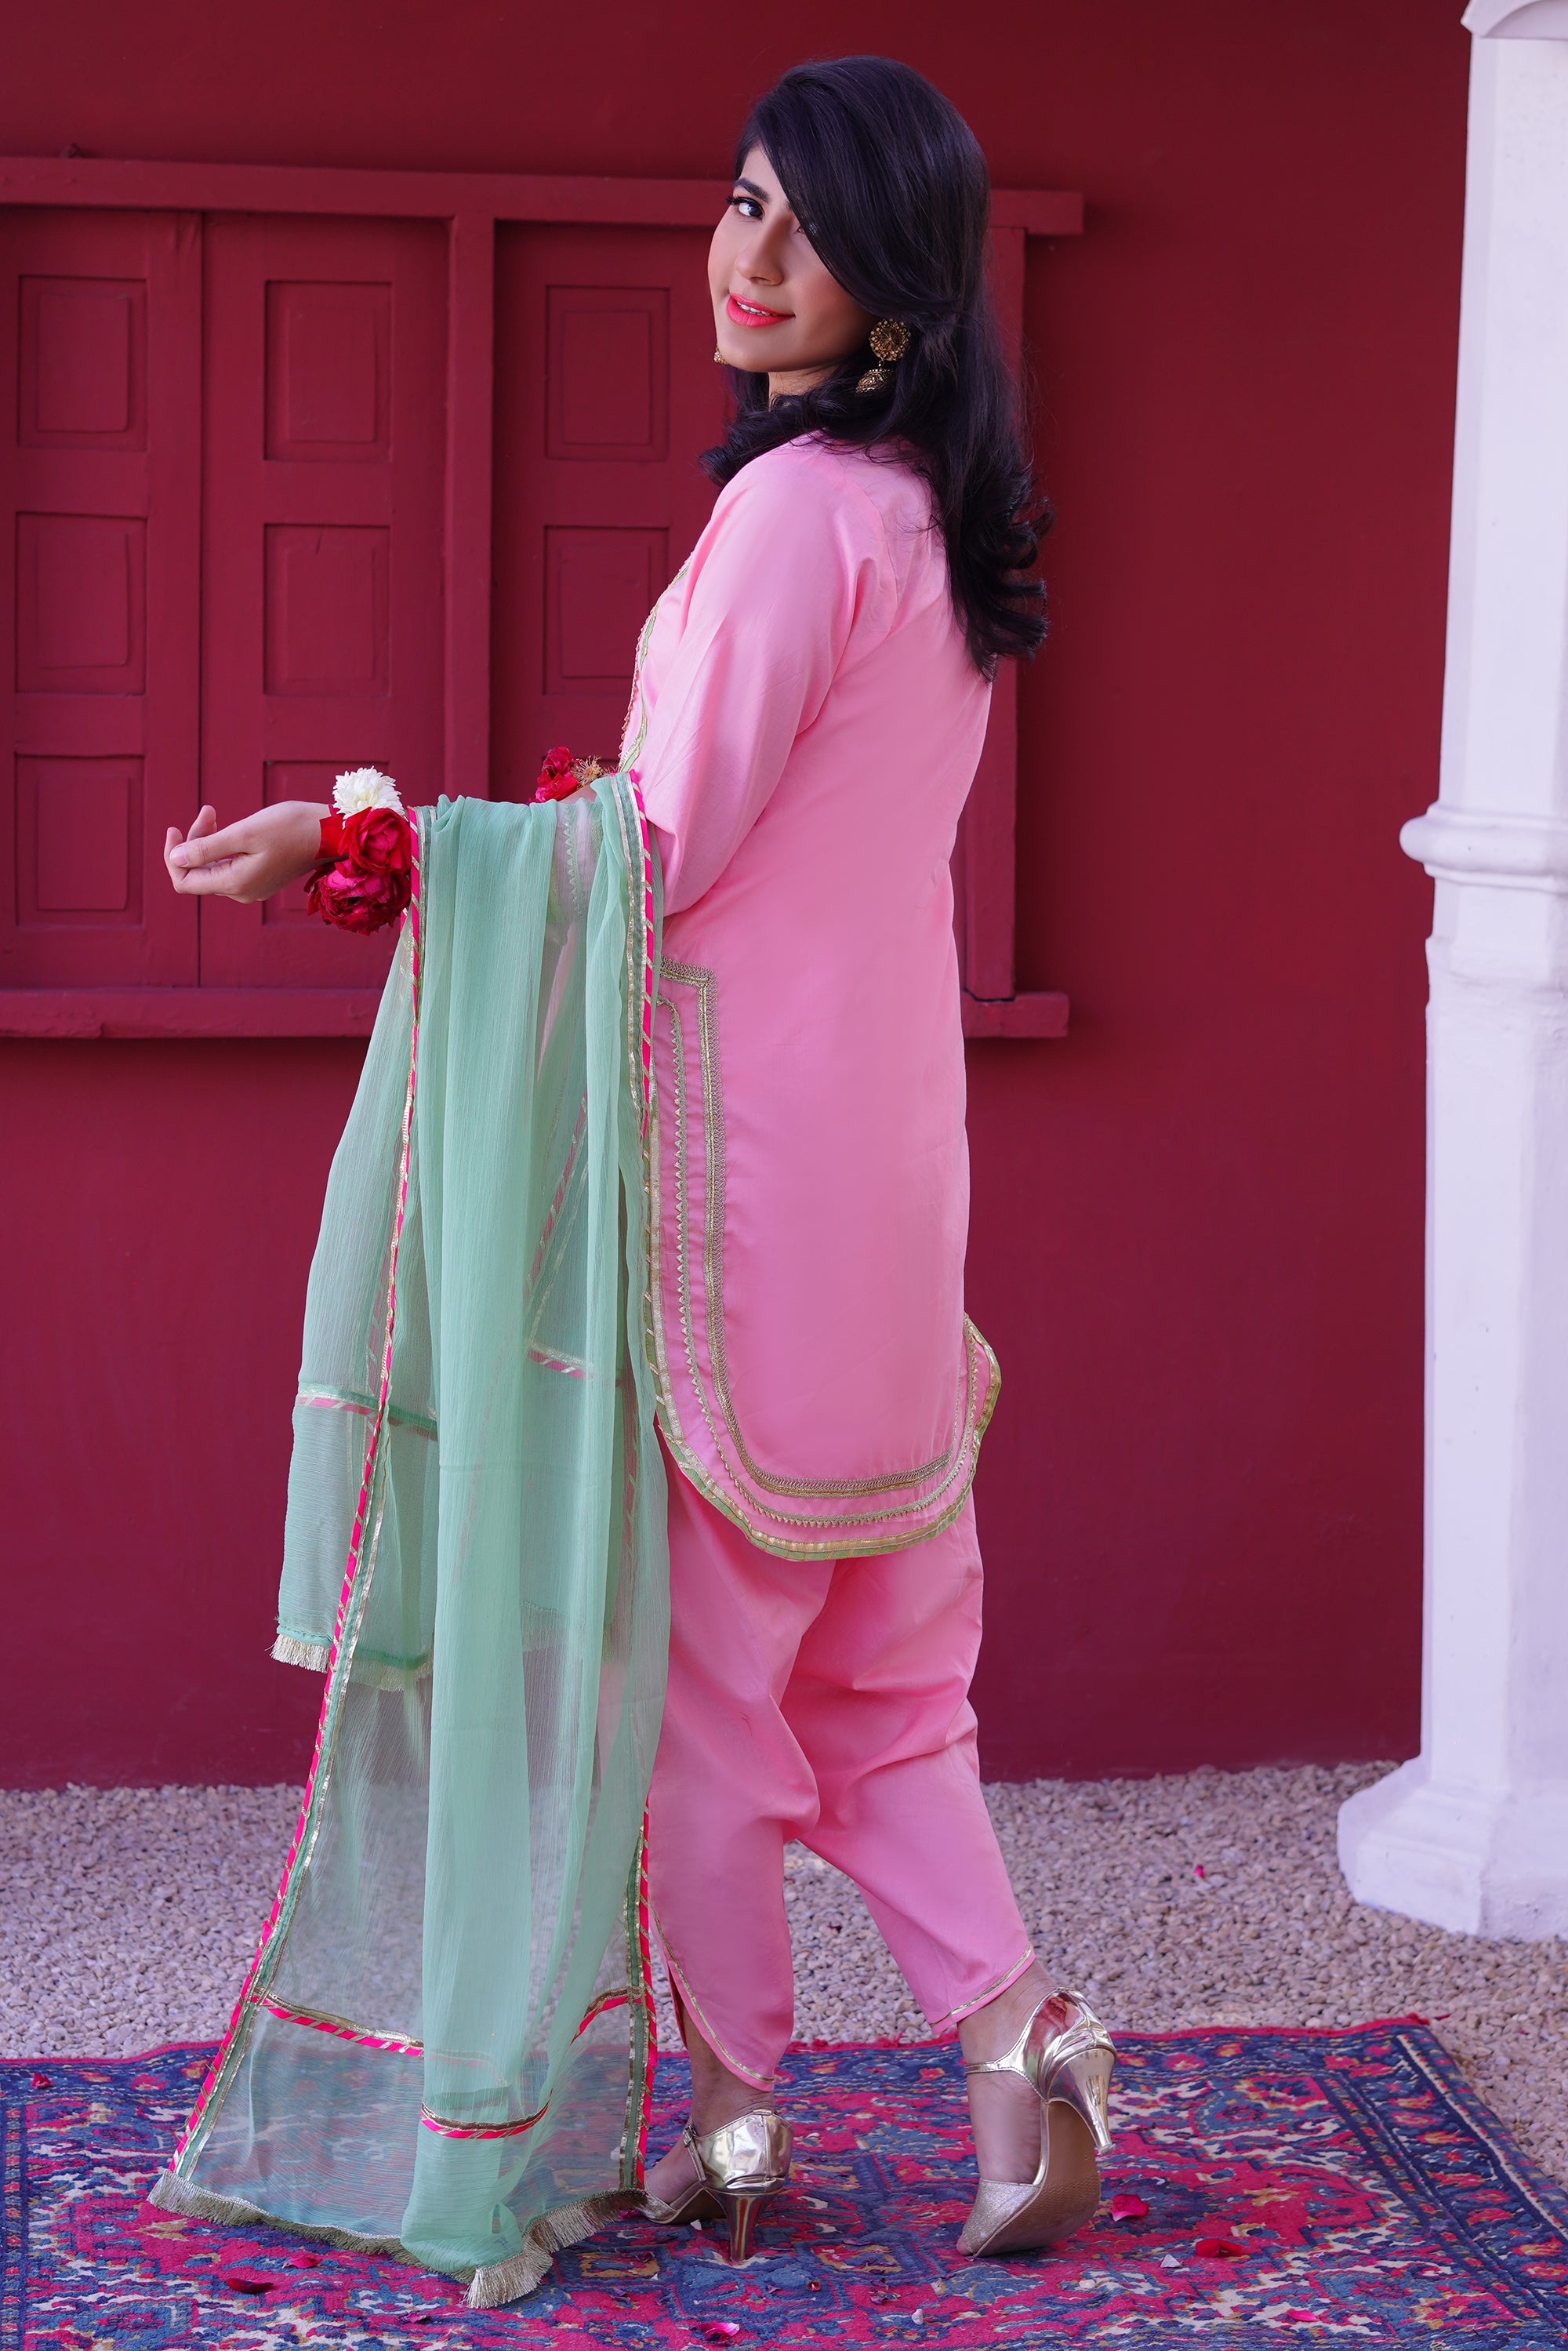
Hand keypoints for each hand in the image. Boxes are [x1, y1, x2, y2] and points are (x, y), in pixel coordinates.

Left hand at [164, 801, 326, 902]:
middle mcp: (241, 892)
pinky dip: (223, 845)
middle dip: (194, 840)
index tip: (174, 828)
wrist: (331, 833)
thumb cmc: (290, 828)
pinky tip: (227, 826)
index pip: (184, 880)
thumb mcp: (244, 833)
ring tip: (213, 812)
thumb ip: (207, 848)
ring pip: (213, 867)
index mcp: (235, 884)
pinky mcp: (260, 878)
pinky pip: (229, 865)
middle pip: (198, 872)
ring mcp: (252, 887)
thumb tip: (175, 858)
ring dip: (207, 839)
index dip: (173, 856)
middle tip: (208, 811)